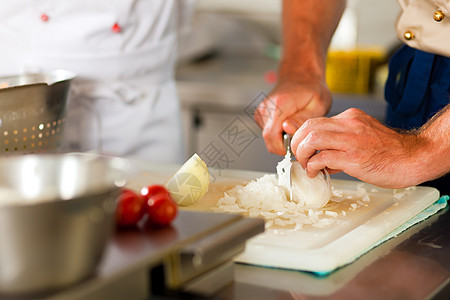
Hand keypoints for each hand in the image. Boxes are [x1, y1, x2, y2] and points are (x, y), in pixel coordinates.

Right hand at [254, 78, 331, 154]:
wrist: (301, 75)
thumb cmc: (311, 89)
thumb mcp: (318, 104)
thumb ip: (302, 119)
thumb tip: (288, 130)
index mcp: (279, 105)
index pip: (271, 137)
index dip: (283, 149)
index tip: (296, 148)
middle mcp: (266, 108)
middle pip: (269, 139)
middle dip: (284, 144)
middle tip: (299, 135)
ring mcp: (261, 111)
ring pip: (268, 137)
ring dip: (282, 137)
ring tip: (295, 124)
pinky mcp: (260, 114)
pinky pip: (268, 132)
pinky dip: (278, 132)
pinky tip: (288, 122)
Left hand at [291, 108, 427, 188]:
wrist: (414, 158)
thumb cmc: (391, 151)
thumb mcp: (363, 137)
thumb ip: (341, 144)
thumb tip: (322, 159)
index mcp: (350, 118)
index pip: (315, 122)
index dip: (302, 136)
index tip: (300, 148)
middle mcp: (349, 124)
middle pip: (308, 126)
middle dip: (297, 143)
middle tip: (299, 156)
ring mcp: (351, 140)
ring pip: (312, 139)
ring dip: (302, 154)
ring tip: (306, 165)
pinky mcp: (354, 157)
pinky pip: (323, 158)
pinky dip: (313, 166)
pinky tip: (316, 172)